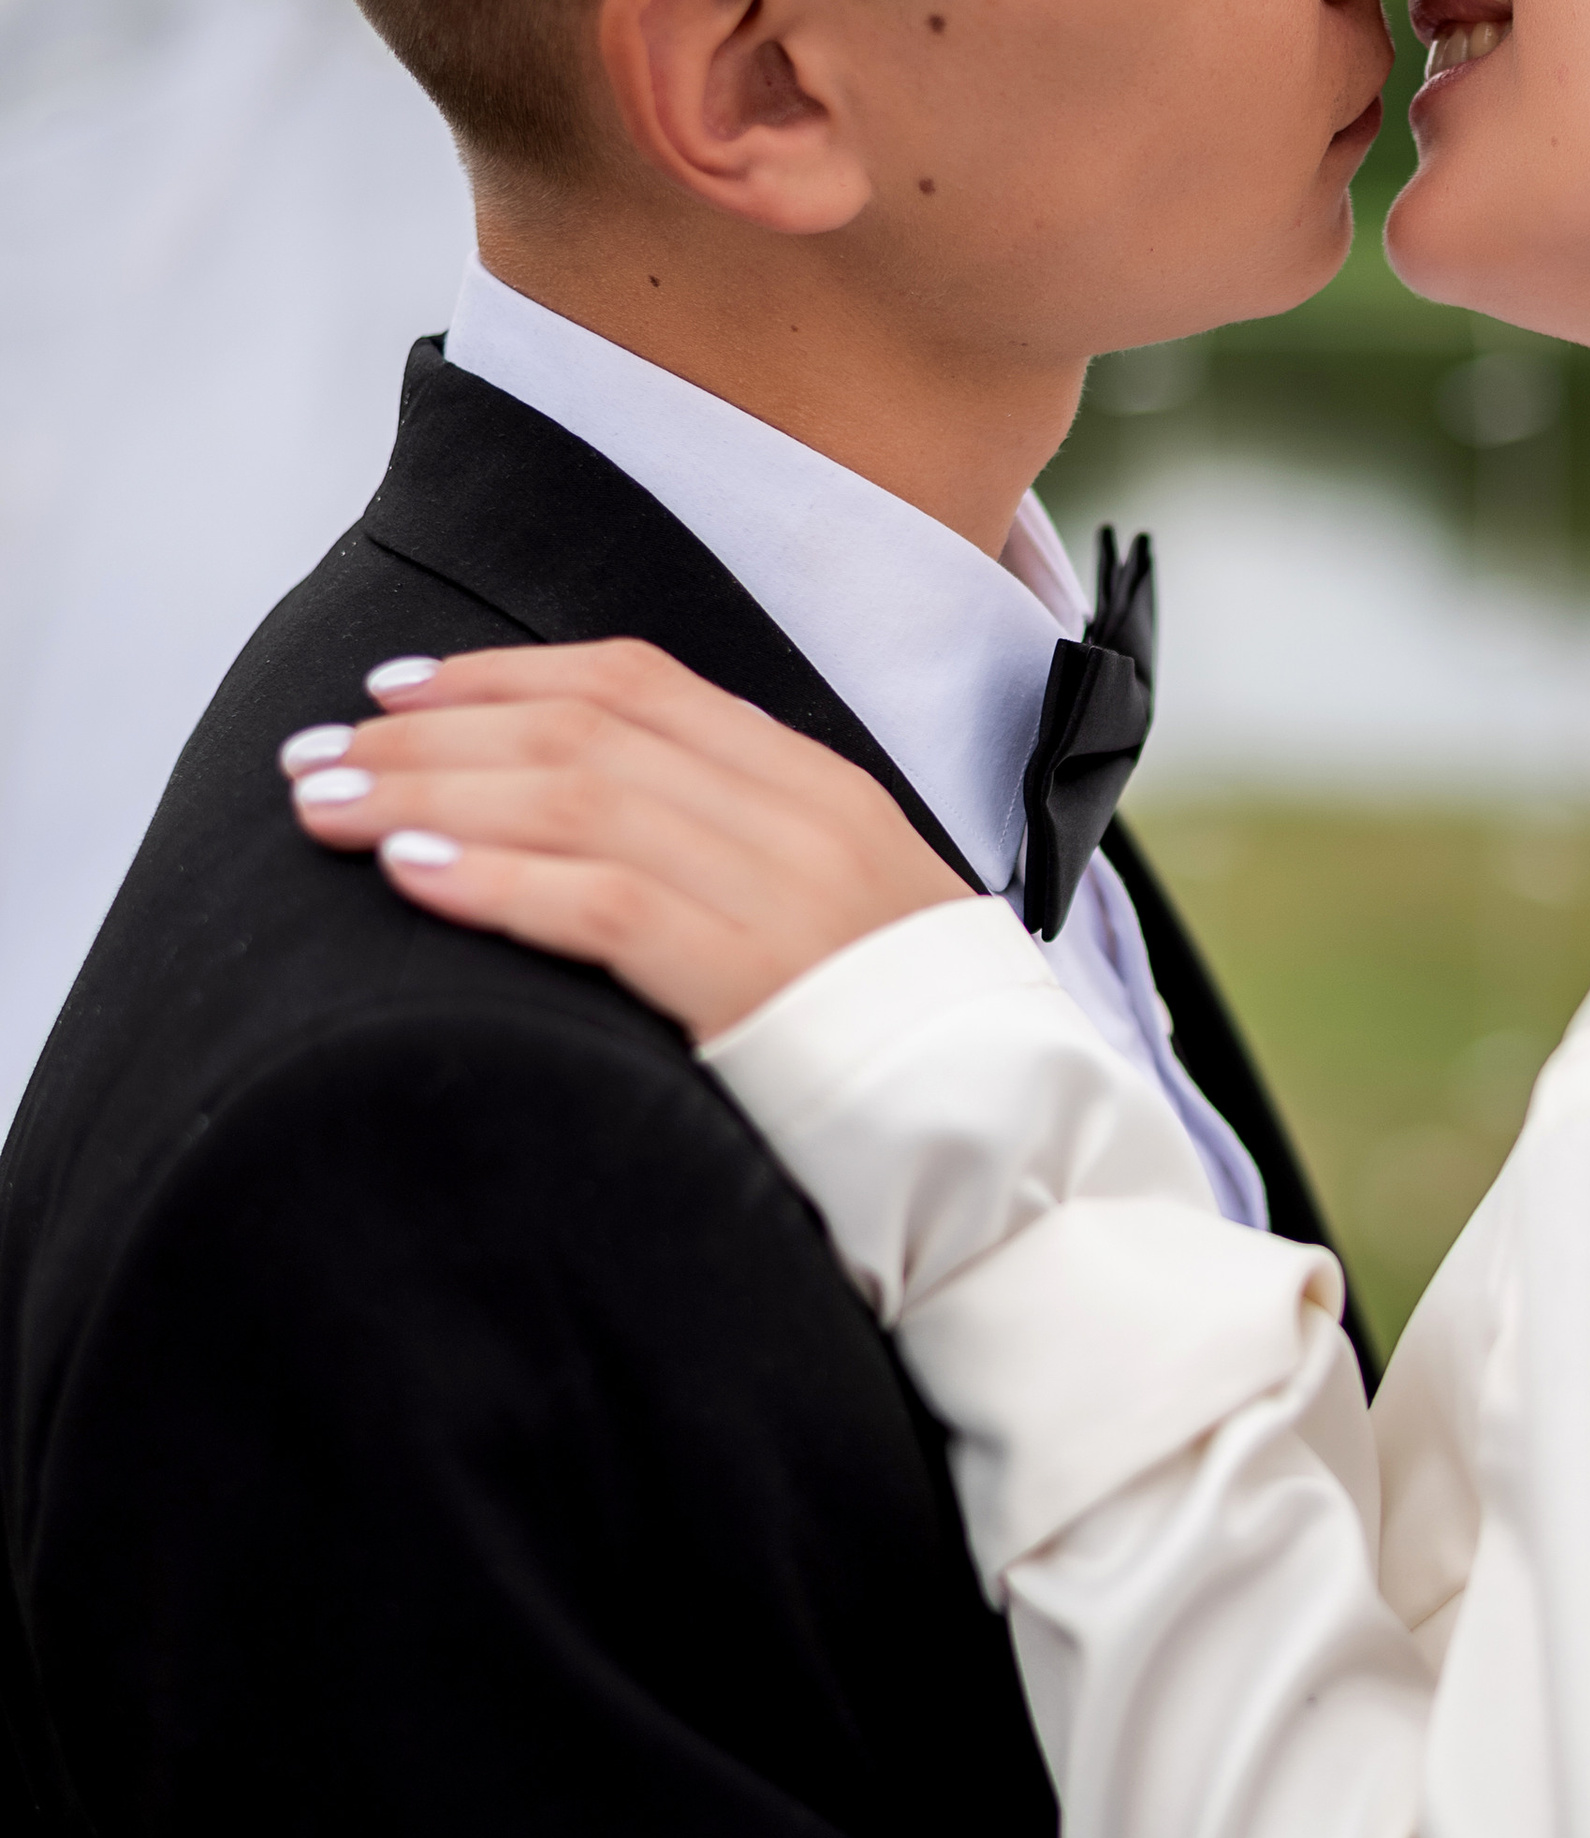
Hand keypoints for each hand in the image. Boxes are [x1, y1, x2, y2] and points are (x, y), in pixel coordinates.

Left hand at [281, 640, 972, 1038]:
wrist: (1028, 1161)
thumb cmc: (916, 1061)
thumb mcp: (842, 924)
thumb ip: (744, 861)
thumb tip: (609, 836)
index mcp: (822, 790)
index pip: (642, 686)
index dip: (503, 676)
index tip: (394, 693)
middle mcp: (805, 819)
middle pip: (587, 730)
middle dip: (430, 735)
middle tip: (313, 757)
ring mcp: (791, 895)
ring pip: (579, 796)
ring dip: (428, 794)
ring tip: (323, 809)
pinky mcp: (763, 983)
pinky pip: (608, 903)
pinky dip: (498, 881)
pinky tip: (412, 877)